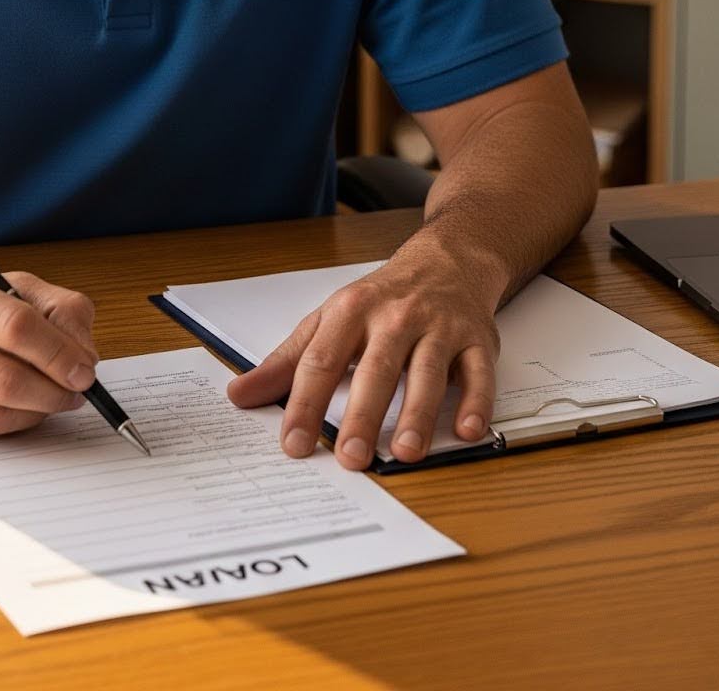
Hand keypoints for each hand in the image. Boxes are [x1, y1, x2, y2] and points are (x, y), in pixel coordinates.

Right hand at [0, 267, 97, 440]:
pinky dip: (5, 425)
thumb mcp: (0, 283)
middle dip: (53, 392)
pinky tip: (16, 410)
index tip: (86, 370)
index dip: (59, 353)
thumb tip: (84, 356)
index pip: (16, 326)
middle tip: (77, 393)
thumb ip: (54, 308)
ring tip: (52, 401)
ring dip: (35, 414)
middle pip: (5, 379)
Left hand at [225, 240, 501, 469]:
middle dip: (363, 414)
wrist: (446, 261)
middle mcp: (395, 317)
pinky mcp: (476, 339)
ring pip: (429, 371)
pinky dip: (477, 401)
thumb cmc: (380, 299)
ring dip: (419, 413)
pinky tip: (468, 430)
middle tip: (350, 457)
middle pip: (376, 368)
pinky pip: (479, 372)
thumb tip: (239, 396)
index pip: (322, 360)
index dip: (304, 402)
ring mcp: (439, 327)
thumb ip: (287, 361)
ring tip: (405, 452)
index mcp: (351, 311)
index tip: (292, 443)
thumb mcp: (329, 320)